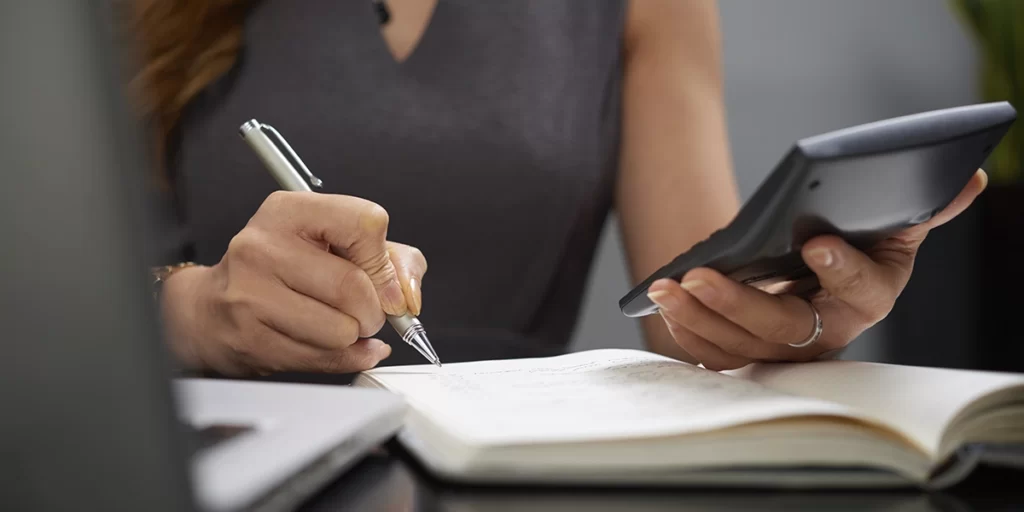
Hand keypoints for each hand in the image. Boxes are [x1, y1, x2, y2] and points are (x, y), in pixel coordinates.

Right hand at [160, 191, 427, 375]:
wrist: (210, 308)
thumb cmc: (282, 271)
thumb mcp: (335, 244)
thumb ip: (391, 259)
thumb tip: (408, 295)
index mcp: (290, 211)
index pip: (366, 224)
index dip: (385, 262)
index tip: (385, 282)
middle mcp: (263, 246)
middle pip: (354, 287)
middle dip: (373, 311)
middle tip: (364, 312)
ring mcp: (251, 293)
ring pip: (341, 330)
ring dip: (353, 337)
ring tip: (336, 324)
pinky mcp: (250, 338)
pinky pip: (322, 359)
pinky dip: (342, 358)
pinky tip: (329, 345)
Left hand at [646, 169, 987, 369]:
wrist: (818, 272)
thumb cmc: (856, 242)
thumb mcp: (891, 221)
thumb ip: (923, 205)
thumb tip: (966, 175)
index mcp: (870, 296)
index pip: (862, 290)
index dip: (842, 270)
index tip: (815, 243)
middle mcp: (828, 332)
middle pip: (784, 330)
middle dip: (739, 304)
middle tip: (701, 275)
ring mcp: (786, 349)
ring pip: (741, 346)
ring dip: (700, 317)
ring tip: (667, 286)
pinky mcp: (750, 352)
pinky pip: (716, 354)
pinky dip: (689, 331)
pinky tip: (667, 302)